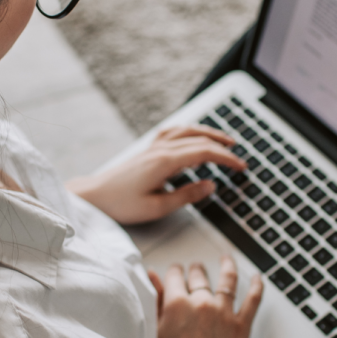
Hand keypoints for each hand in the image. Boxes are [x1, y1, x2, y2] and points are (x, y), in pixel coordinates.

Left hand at [66, 125, 244, 225]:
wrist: (94, 196)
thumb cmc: (121, 204)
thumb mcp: (157, 207)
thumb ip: (187, 195)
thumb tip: (211, 185)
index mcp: (165, 162)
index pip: (204, 152)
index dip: (226, 159)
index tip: (241, 167)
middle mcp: (160, 149)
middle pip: (199, 139)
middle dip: (223, 146)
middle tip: (239, 156)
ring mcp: (153, 147)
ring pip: (186, 131)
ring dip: (208, 133)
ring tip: (225, 140)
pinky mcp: (148, 150)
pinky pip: (173, 132)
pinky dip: (189, 130)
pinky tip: (194, 134)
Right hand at [149, 256, 262, 337]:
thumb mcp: (155, 330)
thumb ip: (155, 300)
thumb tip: (152, 276)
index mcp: (176, 303)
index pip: (175, 276)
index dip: (175, 272)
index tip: (176, 272)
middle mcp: (201, 302)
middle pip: (200, 276)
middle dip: (196, 270)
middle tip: (196, 269)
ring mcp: (224, 313)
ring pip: (228, 280)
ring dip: (227, 267)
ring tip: (227, 260)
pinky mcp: (241, 327)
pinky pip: (253, 301)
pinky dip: (257, 286)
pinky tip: (258, 278)